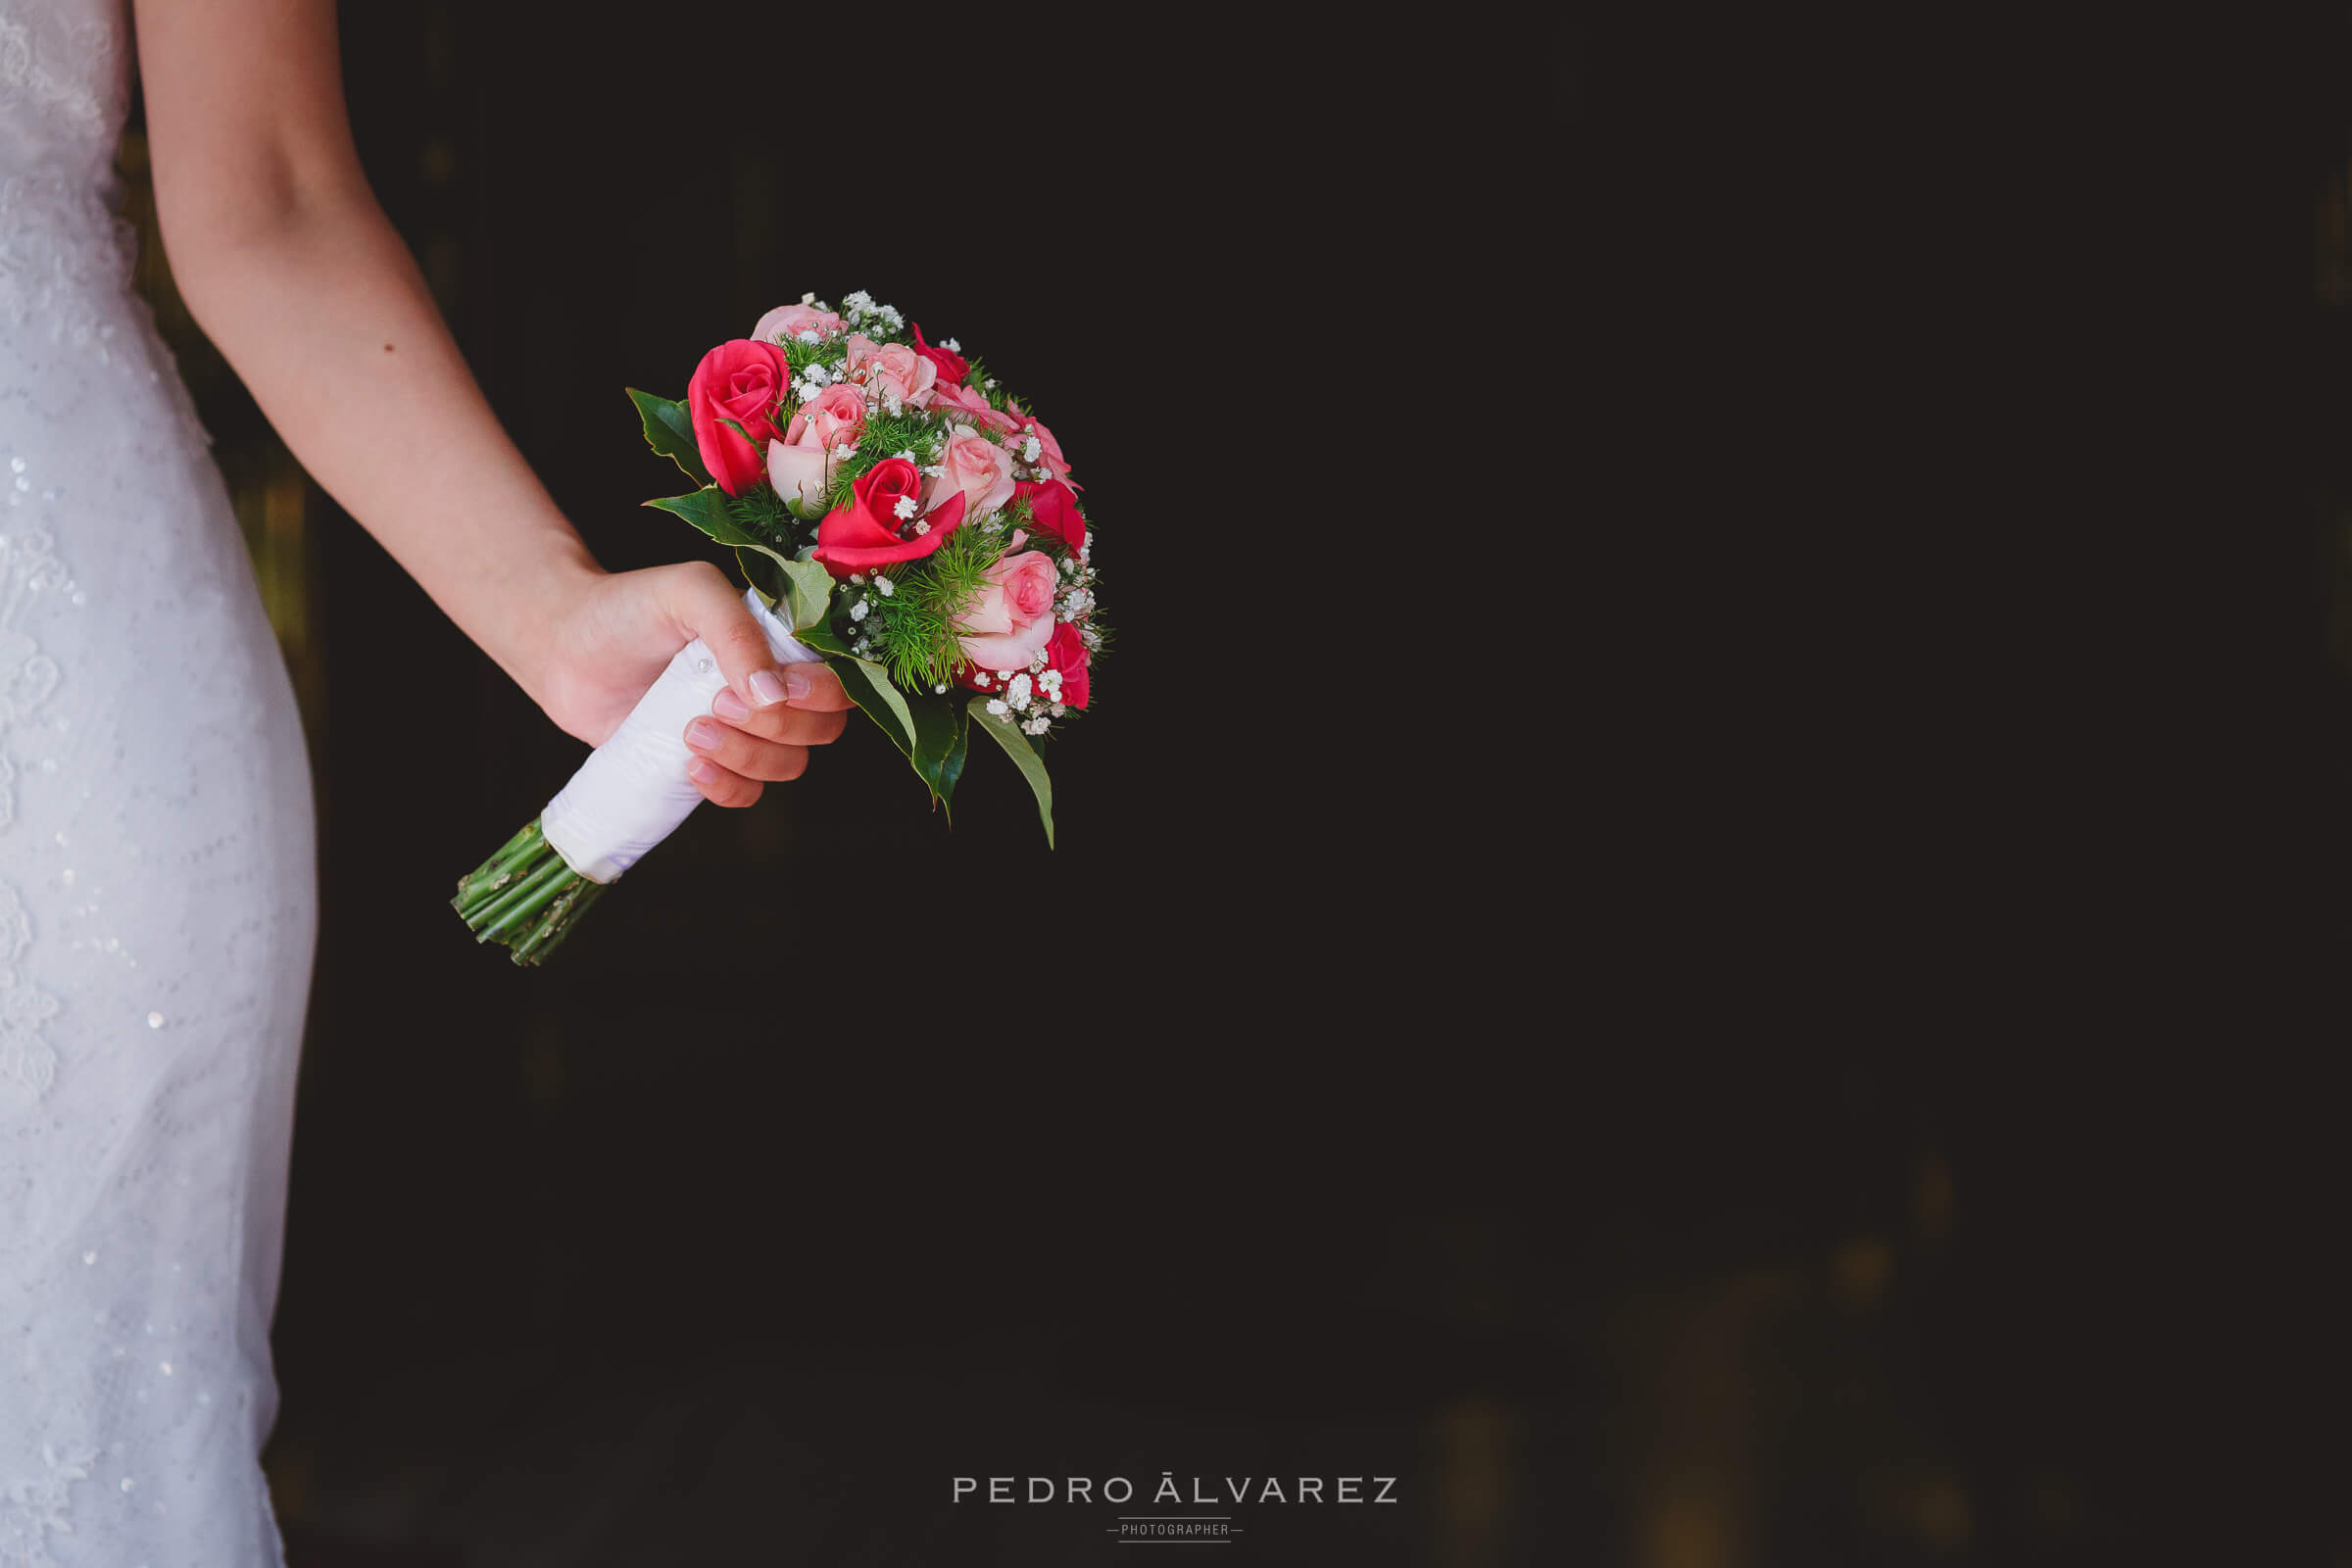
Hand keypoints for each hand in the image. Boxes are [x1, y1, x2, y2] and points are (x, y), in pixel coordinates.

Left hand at [529, 560, 852, 807]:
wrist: (563, 648)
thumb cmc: (628, 608)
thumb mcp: (689, 593)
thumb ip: (736, 630)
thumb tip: (773, 696)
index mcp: (781, 645)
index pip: (839, 680)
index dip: (821, 694)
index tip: (777, 690)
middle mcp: (773, 689)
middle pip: (822, 729)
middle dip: (776, 727)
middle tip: (714, 703)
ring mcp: (744, 731)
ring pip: (789, 765)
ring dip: (748, 756)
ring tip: (690, 731)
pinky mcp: (710, 765)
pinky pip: (748, 796)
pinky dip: (727, 788)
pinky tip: (688, 766)